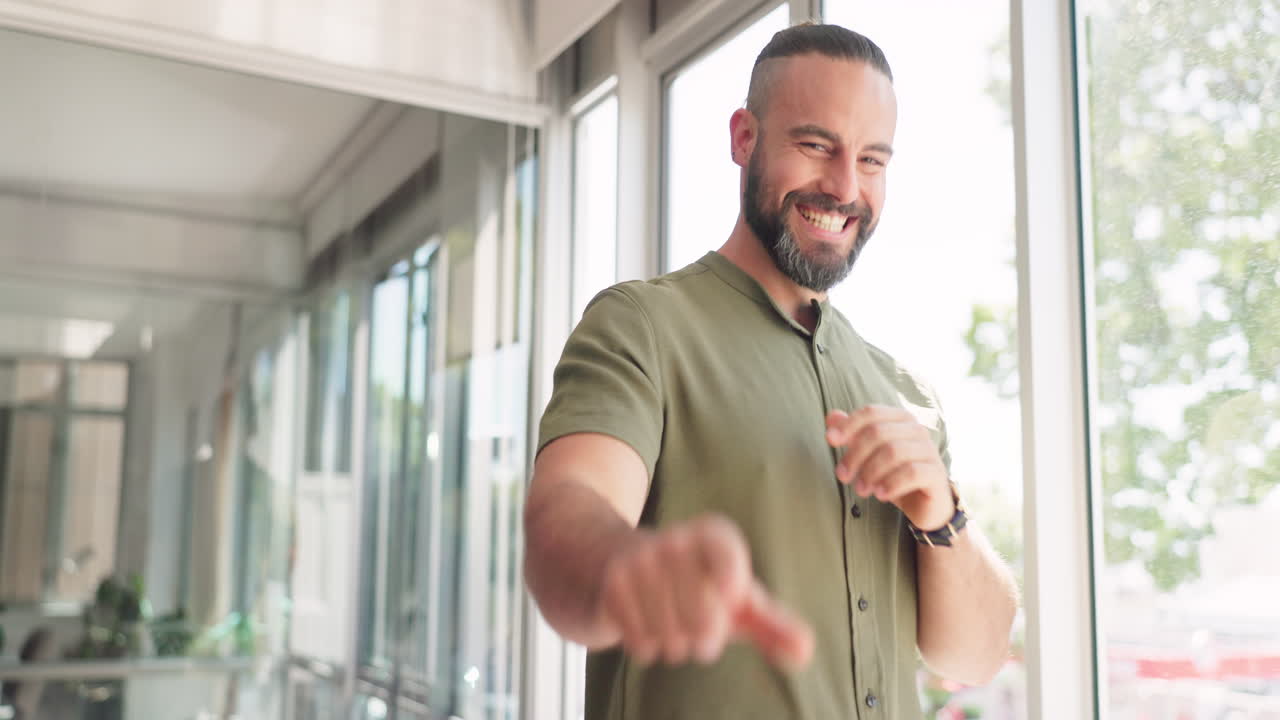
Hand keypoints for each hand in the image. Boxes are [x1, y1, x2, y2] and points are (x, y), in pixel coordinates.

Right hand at [596, 514, 813, 668]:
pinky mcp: (612, 584)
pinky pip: (641, 639)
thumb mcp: (733, 601)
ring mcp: (640, 560)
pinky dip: (648, 648)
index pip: (726, 554)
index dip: (731, 580)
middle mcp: (675, 540)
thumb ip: (773, 625)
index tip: (731, 596)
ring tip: (671, 628)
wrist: (616, 564)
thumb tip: (805, 651)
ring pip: (671, 632)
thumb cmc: (691, 586)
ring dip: (674, 646)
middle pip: (702, 616)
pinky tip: (646, 629)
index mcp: (712, 536)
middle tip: (700, 633)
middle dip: (705, 639)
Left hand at [825, 406, 953, 530]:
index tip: (830, 440)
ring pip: (893, 452)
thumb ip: (851, 433)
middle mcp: (917, 430)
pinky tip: (880, 495)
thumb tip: (831, 417)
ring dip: (871, 472)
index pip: (871, 412)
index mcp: (901, 419)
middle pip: (878, 432)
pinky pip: (912, 473)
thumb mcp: (868, 455)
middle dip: (855, 455)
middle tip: (843, 477)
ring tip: (861, 490)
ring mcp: (929, 450)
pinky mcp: (937, 473)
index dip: (849, 424)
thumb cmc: (892, 474)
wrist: (923, 504)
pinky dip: (891, 484)